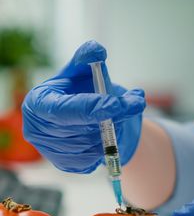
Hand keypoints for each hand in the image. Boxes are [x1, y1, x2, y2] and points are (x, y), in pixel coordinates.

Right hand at [22, 40, 145, 172]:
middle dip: (111, 118)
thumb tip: (97, 50)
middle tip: (134, 104)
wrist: (82, 116)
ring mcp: (51, 151)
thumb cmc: (79, 90)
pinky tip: (107, 131)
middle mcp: (38, 131)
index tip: (118, 104)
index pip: (63, 110)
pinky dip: (106, 144)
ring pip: (91, 145)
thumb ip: (88, 58)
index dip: (90, 108)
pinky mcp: (66, 165)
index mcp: (38, 103)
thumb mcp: (82, 70)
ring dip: (112, 130)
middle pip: (79, 130)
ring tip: (118, 114)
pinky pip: (94, 158)